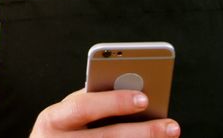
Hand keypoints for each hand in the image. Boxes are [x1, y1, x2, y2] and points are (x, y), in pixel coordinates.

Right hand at [30, 89, 179, 136]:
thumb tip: (131, 89)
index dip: (113, 102)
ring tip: (169, 133)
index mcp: (52, 119)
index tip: (145, 98)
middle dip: (141, 131)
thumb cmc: (62, 128)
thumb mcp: (66, 113)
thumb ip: (90, 101)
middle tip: (170, 124)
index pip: (83, 107)